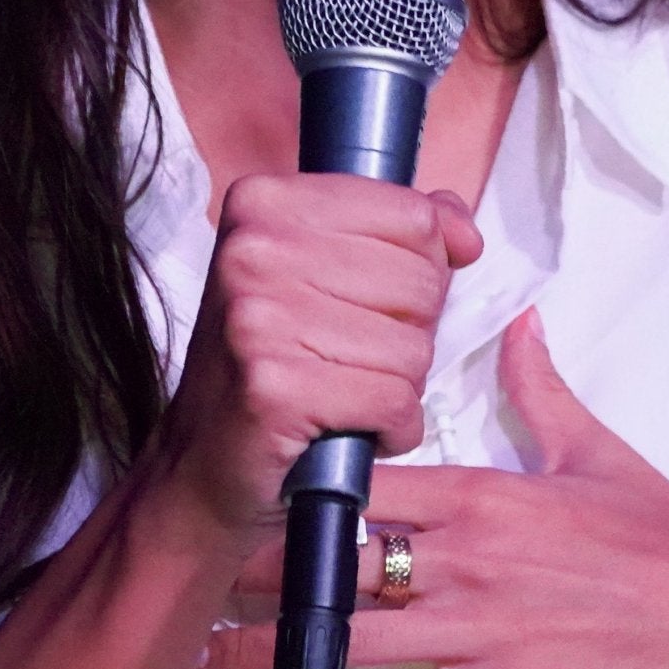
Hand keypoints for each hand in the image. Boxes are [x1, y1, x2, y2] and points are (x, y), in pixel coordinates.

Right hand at [154, 173, 483, 543]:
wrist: (204, 466)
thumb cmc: (274, 364)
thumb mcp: (324, 272)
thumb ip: (403, 233)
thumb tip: (464, 235)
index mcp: (263, 202)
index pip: (413, 216)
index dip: (418, 270)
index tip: (369, 303)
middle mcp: (253, 251)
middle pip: (420, 283)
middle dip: (409, 334)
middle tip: (351, 357)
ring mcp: (258, 319)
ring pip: (414, 348)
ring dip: (399, 386)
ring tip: (344, 393)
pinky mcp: (274, 389)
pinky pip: (395, 401)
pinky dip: (392, 428)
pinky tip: (349, 429)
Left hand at [202, 307, 668, 668]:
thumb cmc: (667, 536)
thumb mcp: (596, 449)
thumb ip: (539, 387)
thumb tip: (520, 318)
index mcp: (482, 493)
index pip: (363, 479)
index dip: (294, 482)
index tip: (240, 482)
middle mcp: (466, 560)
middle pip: (336, 562)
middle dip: (257, 571)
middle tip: (191, 576)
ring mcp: (479, 634)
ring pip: (351, 642)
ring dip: (272, 654)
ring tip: (204, 659)